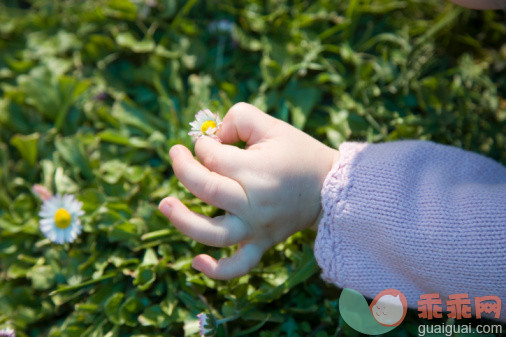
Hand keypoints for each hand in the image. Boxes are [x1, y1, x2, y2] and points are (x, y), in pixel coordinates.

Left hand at [159, 103, 338, 279]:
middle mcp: (254, 202)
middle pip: (206, 189)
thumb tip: (209, 137)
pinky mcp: (261, 244)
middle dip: (183, 169)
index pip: (212, 157)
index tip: (211, 141)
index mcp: (257, 170)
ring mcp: (256, 228)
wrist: (329, 188)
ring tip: (164, 204)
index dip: (203, 145)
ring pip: (213, 233)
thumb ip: (237, 118)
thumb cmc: (298, 153)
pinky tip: (196, 263)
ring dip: (183, 220)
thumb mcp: (270, 125)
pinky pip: (238, 266)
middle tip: (177, 154)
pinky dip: (217, 271)